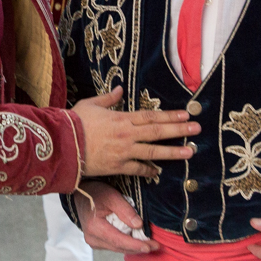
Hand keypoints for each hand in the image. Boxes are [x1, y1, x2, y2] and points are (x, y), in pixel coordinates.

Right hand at [71, 87, 198, 177]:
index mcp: (122, 118)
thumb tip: (120, 88)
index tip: (186, 115)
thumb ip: (108, 98)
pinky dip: (149, 171)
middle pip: (158, 132)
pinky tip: (159, 172)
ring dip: (173, 152)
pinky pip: (138, 169)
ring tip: (190, 151)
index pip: (151, 116)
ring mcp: (124, 152)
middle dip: (179, 130)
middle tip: (197, 129)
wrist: (63, 146)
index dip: (170, 115)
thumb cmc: (74, 123)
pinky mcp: (117, 167)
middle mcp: (127, 134)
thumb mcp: (90, 104)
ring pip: (154, 151)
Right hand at [73, 181, 158, 254]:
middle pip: (120, 247)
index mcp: (95, 227)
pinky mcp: (96, 241)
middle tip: (156, 246)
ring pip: (118, 248)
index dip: (136, 245)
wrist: (81, 193)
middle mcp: (92, 238)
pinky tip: (138, 242)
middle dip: (139, 248)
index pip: (119, 241)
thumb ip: (125, 210)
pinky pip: (114, 246)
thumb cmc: (95, 192)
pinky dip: (127, 244)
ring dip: (134, 247)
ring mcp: (93, 241)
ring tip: (150, 245)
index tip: (151, 246)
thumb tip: (139, 225)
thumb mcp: (112, 196)